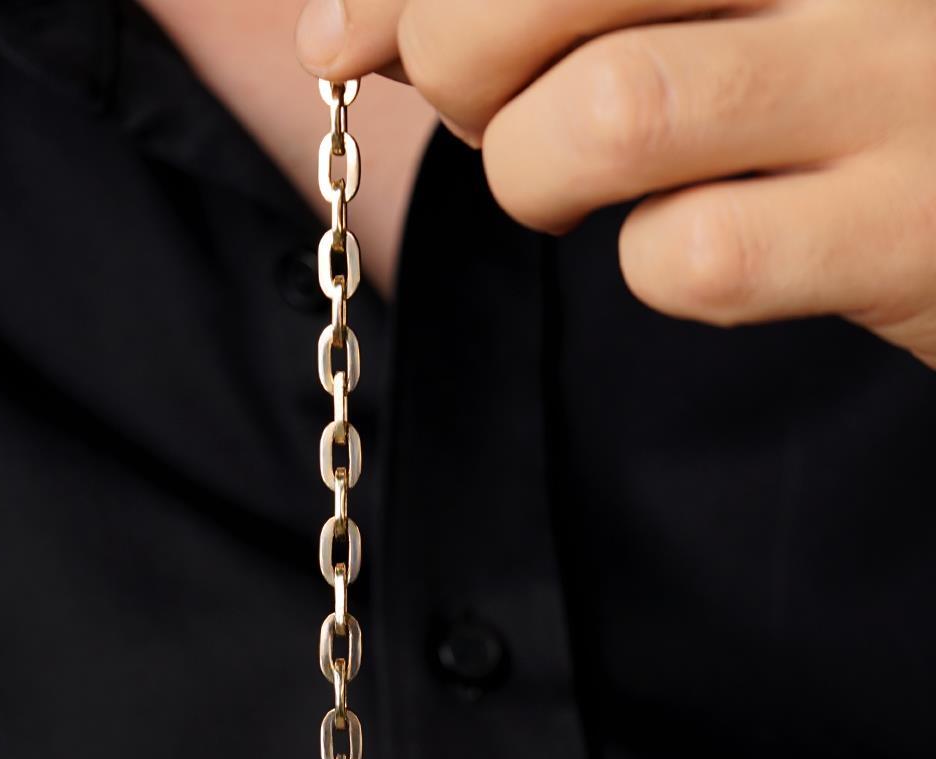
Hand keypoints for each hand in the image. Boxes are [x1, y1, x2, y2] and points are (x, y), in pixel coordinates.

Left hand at [295, 0, 935, 369]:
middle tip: (483, 116)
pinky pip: (696, 258)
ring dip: (542, 172)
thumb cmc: (848, 74)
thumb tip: (349, 21)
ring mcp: (888, 79)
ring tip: (579, 186)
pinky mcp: (900, 230)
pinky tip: (705, 244)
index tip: (345, 33)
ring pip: (607, 115)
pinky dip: (657, 268)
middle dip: (457, 63)